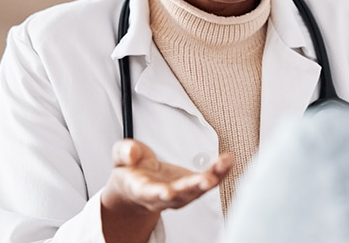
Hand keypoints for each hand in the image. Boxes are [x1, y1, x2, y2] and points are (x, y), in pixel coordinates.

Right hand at [100, 139, 232, 242]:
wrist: (138, 185)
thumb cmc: (131, 171)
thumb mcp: (120, 158)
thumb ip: (124, 153)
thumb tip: (131, 152)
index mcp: (143, 190)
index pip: (152, 194)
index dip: (160, 194)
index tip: (168, 192)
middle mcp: (165, 197)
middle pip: (182, 195)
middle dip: (195, 187)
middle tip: (208, 180)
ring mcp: (182, 194)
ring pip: (199, 189)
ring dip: (214, 177)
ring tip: (224, 164)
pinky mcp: (194, 186)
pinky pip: (210, 180)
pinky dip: (221, 171)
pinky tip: (228, 160)